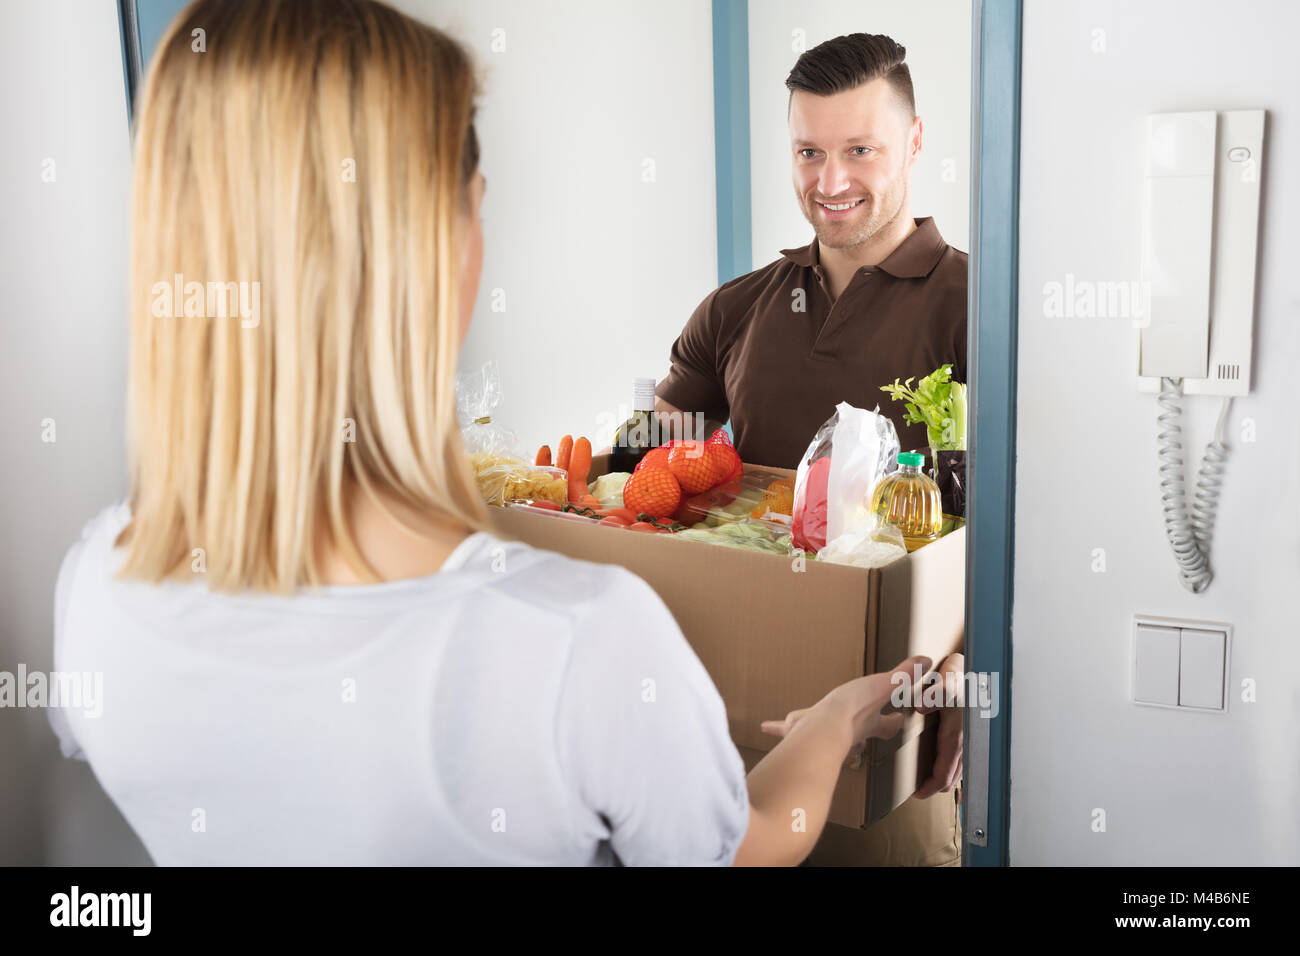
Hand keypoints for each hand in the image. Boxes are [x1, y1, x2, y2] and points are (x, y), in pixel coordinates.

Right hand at [760, 654, 933, 762]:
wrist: (823, 729)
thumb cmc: (852, 710)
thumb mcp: (884, 685)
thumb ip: (903, 674)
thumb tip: (926, 661)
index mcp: (867, 722)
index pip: (886, 724)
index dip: (893, 721)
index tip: (898, 719)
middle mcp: (846, 733)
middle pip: (856, 739)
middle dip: (857, 739)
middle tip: (857, 740)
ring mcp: (822, 735)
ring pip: (821, 732)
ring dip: (816, 730)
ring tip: (801, 726)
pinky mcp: (799, 734)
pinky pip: (788, 729)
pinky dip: (777, 727)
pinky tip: (766, 726)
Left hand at [914, 652, 963, 799]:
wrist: (978, 670)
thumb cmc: (960, 676)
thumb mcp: (947, 680)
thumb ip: (936, 692)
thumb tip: (922, 707)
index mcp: (956, 735)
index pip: (944, 773)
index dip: (930, 787)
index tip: (917, 793)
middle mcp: (965, 741)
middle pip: (952, 777)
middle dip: (935, 786)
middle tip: (919, 790)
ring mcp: (969, 739)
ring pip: (958, 770)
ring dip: (944, 777)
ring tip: (929, 780)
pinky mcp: (969, 735)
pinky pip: (962, 759)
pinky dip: (952, 768)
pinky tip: (943, 764)